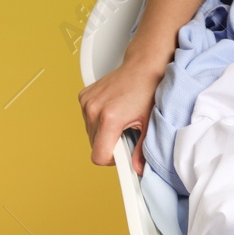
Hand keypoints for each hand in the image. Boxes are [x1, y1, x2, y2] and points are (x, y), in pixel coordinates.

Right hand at [78, 56, 164, 175]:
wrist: (144, 65)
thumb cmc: (149, 89)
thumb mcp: (149, 122)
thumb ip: (142, 149)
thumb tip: (139, 169)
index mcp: (109, 118)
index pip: (99, 156)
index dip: (112, 160)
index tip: (123, 153)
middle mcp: (93, 109)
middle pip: (94, 146)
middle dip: (110, 145)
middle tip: (127, 133)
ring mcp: (86, 102)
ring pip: (90, 133)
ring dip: (104, 133)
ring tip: (121, 120)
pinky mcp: (84, 96)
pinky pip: (88, 119)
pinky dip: (98, 120)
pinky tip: (113, 110)